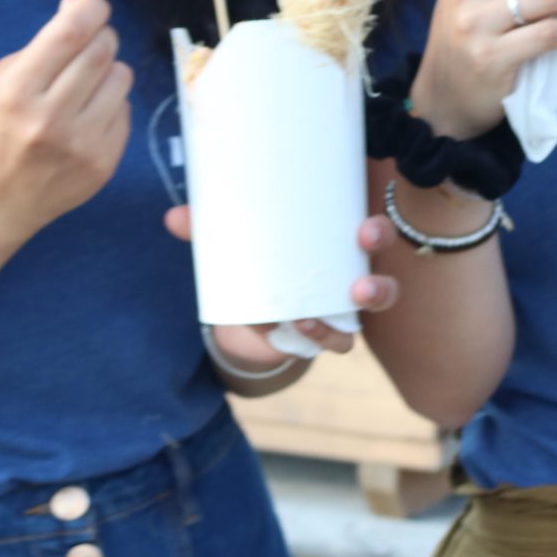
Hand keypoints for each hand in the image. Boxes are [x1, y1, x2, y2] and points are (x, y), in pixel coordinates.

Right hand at [0, 0, 132, 237]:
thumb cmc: (1, 127)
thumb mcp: (5, 79)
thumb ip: (45, 41)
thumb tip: (81, 3)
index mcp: (18, 90)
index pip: (71, 31)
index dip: (91, 8)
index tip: (93, 5)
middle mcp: (50, 117)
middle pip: (103, 50)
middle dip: (102, 36)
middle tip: (92, 42)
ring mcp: (81, 143)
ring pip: (122, 76)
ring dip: (110, 70)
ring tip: (87, 84)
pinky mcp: (104, 162)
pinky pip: (125, 110)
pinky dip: (112, 104)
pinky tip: (88, 117)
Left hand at [164, 207, 400, 363]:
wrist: (255, 310)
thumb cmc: (262, 260)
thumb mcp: (241, 243)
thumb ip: (211, 230)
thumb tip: (173, 217)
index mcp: (340, 240)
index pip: (373, 231)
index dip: (377, 231)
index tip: (362, 230)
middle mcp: (353, 273)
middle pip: (382, 274)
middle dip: (378, 276)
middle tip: (359, 276)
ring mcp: (344, 308)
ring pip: (373, 309)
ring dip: (366, 305)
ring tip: (337, 307)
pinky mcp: (328, 334)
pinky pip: (340, 340)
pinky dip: (323, 336)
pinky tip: (302, 329)